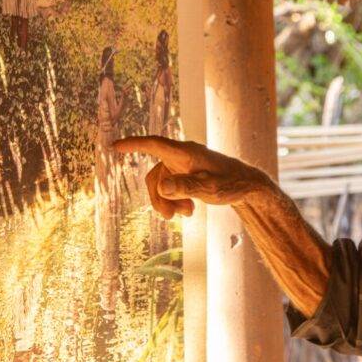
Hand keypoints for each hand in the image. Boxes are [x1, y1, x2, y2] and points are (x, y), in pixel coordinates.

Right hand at [113, 136, 270, 218]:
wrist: (248, 186)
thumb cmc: (231, 183)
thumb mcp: (210, 189)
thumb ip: (186, 187)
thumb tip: (162, 187)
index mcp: (185, 153)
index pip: (154, 144)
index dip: (134, 145)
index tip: (114, 146)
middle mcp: (181, 156)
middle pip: (155, 176)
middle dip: (158, 198)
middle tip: (169, 217)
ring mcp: (183, 165)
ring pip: (161, 185)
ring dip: (168, 202)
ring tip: (186, 214)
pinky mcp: (186, 174)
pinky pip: (170, 188)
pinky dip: (175, 200)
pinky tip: (189, 211)